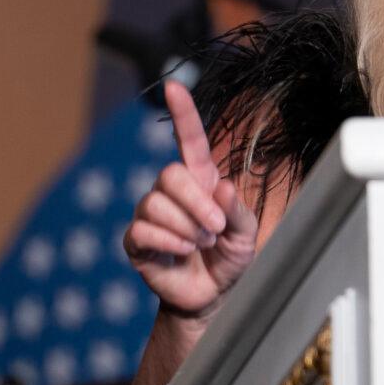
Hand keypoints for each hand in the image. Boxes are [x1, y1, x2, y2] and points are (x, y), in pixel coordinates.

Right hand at [124, 81, 257, 320]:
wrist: (212, 298)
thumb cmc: (230, 259)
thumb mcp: (246, 234)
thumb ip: (238, 210)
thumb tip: (222, 188)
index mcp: (202, 180)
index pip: (190, 139)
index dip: (183, 113)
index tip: (175, 86)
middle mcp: (172, 191)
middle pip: (170, 174)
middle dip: (197, 204)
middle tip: (214, 229)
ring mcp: (151, 214)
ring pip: (156, 204)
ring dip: (186, 229)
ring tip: (199, 245)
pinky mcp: (137, 240)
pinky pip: (143, 230)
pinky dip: (169, 243)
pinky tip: (180, 253)